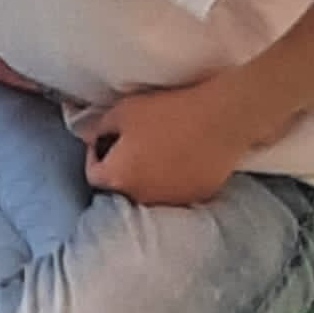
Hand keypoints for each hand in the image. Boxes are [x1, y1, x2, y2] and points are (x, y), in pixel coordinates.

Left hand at [83, 73, 258, 204]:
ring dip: (145, 176)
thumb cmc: (167, 113)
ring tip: (155, 152)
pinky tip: (179, 159)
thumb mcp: (121, 111)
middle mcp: (142, 197)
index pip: (93, 176)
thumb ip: (99, 128)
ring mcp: (172, 200)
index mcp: (119, 178)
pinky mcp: (198, 197)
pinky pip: (175, 191)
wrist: (221, 120)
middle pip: (120, 188)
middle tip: (128, 145)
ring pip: (149, 192)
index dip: (93, 155)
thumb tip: (92, 138)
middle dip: (119, 168)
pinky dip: (171, 179)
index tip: (105, 140)